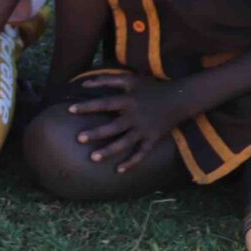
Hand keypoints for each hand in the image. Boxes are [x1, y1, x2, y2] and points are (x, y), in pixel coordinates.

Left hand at [64, 69, 185, 172]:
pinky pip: (142, 153)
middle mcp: (136, 116)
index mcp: (129, 101)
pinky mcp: (153, 139)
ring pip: (125, 143)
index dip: (87, 106)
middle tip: (79, 138)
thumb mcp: (130, 80)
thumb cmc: (151, 88)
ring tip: (92, 158)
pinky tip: (118, 170)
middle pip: (113, 127)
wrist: (180, 98)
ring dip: (109, 151)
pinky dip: (131, 162)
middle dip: (96, 133)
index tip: (70, 110)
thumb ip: (107, 80)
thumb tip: (83, 83)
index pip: (104, 103)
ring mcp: (145, 129)